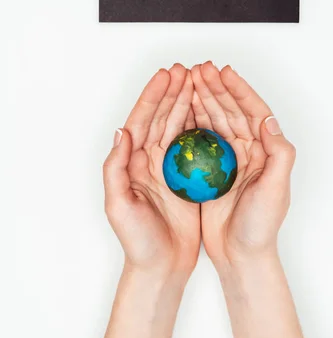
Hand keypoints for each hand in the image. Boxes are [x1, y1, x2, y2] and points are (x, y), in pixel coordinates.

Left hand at [103, 65, 200, 279]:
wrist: (161, 268)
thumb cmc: (138, 242)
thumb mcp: (119, 207)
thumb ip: (115, 169)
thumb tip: (121, 133)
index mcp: (132, 162)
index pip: (142, 121)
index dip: (154, 96)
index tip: (167, 75)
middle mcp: (150, 160)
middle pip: (162, 117)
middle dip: (174, 91)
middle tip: (188, 70)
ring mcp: (170, 168)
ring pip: (180, 126)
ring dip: (188, 103)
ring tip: (200, 82)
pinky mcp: (188, 179)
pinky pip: (197, 145)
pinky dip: (203, 126)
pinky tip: (212, 113)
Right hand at [191, 62, 295, 270]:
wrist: (241, 256)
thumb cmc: (260, 227)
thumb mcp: (275, 191)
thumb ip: (279, 155)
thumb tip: (271, 121)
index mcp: (266, 151)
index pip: (253, 112)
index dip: (238, 90)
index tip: (223, 72)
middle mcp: (248, 151)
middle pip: (230, 111)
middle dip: (215, 88)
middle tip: (198, 69)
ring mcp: (228, 160)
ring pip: (213, 121)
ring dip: (201, 100)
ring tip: (186, 81)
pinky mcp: (210, 171)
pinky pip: (198, 140)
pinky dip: (190, 123)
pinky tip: (178, 111)